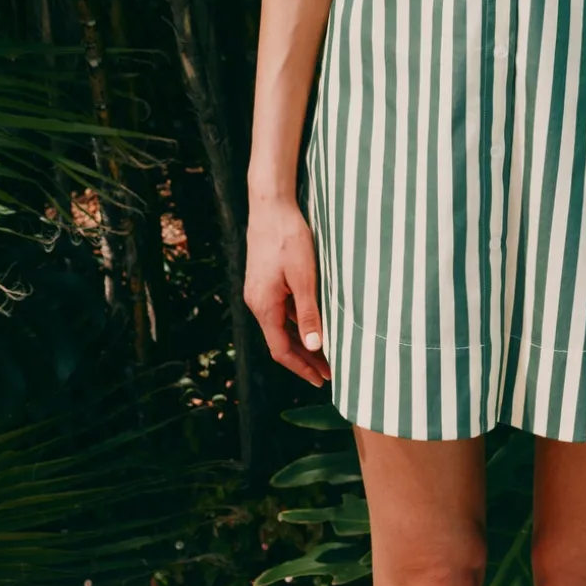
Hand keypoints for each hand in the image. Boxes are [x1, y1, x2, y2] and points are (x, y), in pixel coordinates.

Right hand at [244, 197, 332, 388]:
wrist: (271, 206)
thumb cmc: (289, 238)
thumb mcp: (304, 276)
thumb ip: (309, 312)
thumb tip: (315, 346)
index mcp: (264, 306)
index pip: (282, 350)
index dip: (302, 367)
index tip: (322, 379)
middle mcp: (257, 302)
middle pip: (280, 340)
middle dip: (305, 358)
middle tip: (329, 371)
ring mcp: (259, 291)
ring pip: (281, 325)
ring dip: (302, 339)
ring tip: (326, 350)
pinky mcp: (264, 280)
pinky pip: (280, 309)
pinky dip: (297, 320)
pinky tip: (314, 320)